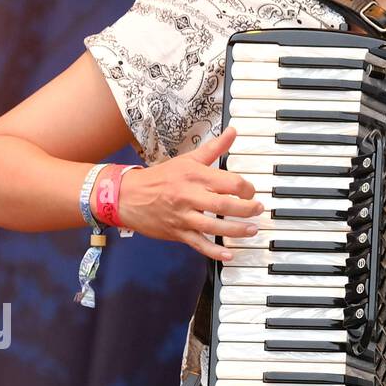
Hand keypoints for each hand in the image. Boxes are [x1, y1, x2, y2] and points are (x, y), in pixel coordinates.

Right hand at [115, 126, 262, 262]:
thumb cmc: (161, 177)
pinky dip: (213, 252)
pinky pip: (198, 244)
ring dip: (236, 230)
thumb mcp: (188, 159)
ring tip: (252, 230)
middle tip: (258, 209)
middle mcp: (190, 196)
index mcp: (195, 176)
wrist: (127, 196)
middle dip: (246, 209)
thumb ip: (214, 148)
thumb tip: (233, 131)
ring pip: (213, 226)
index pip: (229, 182)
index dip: (246, 188)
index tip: (251, 192)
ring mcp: (183, 216)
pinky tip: (229, 254)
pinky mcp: (177, 233)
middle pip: (223, 204)